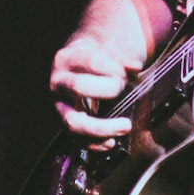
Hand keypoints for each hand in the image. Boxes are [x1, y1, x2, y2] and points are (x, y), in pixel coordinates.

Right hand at [50, 31, 137, 145]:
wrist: (84, 64)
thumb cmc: (98, 57)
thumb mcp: (109, 50)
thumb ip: (123, 58)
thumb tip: (134, 66)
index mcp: (68, 58)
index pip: (91, 62)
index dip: (113, 69)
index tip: (126, 73)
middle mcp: (59, 82)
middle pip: (78, 87)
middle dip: (108, 90)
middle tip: (124, 90)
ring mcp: (60, 105)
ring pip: (73, 121)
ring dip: (101, 127)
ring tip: (125, 126)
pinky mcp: (65, 123)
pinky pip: (76, 139)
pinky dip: (94, 144)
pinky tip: (111, 142)